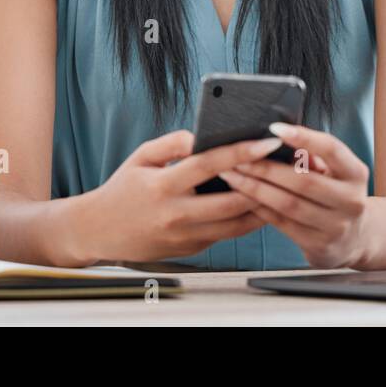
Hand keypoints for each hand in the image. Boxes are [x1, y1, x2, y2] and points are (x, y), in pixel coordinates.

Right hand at [83, 130, 281, 262]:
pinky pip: (226, 235)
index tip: (267, 140)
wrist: (99, 230)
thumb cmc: (123, 188)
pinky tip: (261, 203)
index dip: (241, 152)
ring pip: (235, 225)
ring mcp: (184, 237)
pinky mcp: (191, 250)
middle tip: (286, 166)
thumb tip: (205, 136)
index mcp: (163, 186)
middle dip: (263, 184)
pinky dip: (245, 220)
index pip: (209, 165)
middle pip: (231, 202)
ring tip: (282, 186)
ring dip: (262, 206)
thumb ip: (174, 143)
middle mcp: (175, 215)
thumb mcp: (141, 156)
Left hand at [217, 122, 370, 269]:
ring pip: (289, 205)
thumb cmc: (336, 194)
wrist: (355, 239)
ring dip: (256, 189)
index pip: (331, 149)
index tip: (274, 128)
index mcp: (356, 174)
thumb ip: (313, 155)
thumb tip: (280, 139)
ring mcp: (336, 227)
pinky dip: (260, 209)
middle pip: (303, 181)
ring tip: (233, 176)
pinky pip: (282, 224)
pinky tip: (242, 198)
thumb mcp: (335, 172)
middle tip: (238, 157)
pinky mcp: (319, 246)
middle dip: (266, 168)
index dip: (304, 137)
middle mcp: (351, 201)